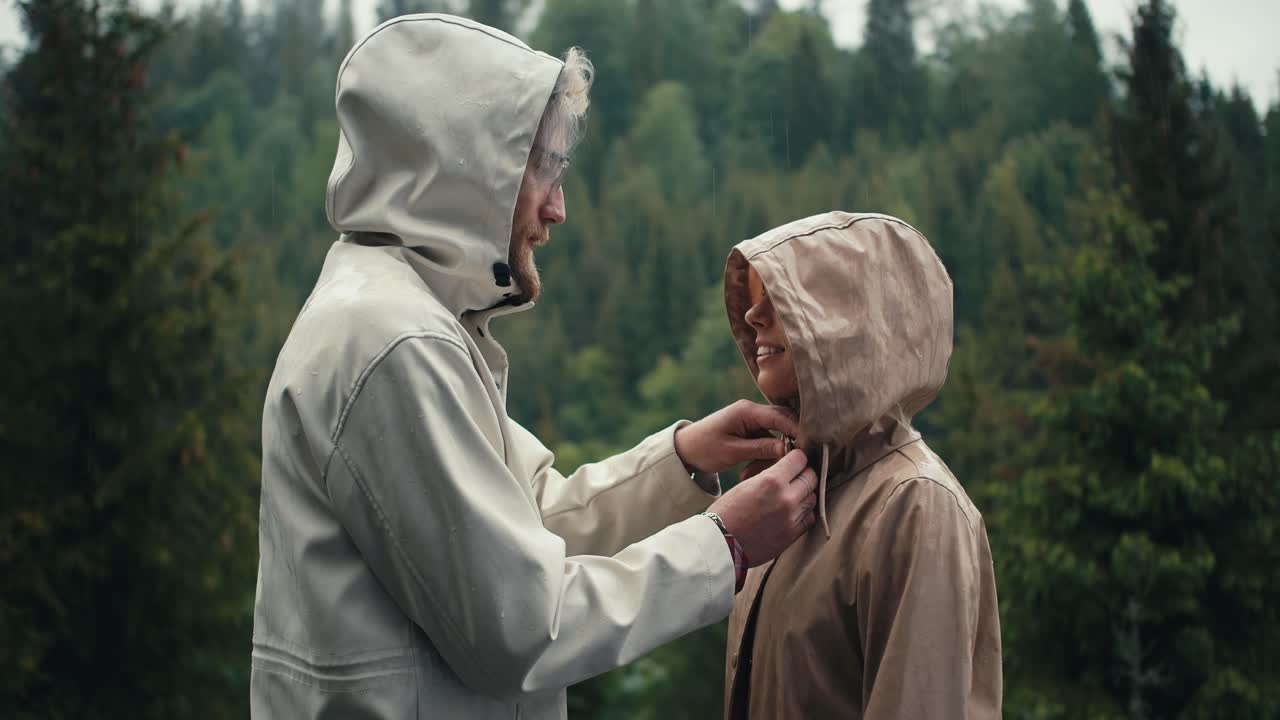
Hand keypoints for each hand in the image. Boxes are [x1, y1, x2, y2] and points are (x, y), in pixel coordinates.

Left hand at [674, 400, 799, 473]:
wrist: (684, 450)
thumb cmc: (704, 448)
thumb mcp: (733, 451)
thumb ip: (761, 448)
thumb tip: (789, 449)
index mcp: (747, 411)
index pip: (780, 417)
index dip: (797, 431)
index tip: (808, 449)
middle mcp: (752, 412)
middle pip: (782, 424)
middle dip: (787, 445)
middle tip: (792, 465)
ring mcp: (751, 421)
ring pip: (775, 436)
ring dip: (769, 457)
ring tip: (751, 475)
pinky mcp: (750, 431)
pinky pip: (766, 442)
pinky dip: (761, 457)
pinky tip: (748, 473)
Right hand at [707, 450, 816, 566]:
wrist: (720, 544)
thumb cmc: (726, 513)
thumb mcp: (745, 485)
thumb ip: (769, 477)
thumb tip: (785, 471)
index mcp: (771, 481)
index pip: (799, 459)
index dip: (797, 457)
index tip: (795, 459)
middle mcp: (786, 497)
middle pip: (811, 478)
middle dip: (804, 474)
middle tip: (796, 476)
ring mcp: (792, 517)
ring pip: (812, 498)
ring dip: (805, 493)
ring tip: (793, 494)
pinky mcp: (792, 534)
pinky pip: (809, 518)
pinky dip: (804, 512)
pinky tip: (793, 511)